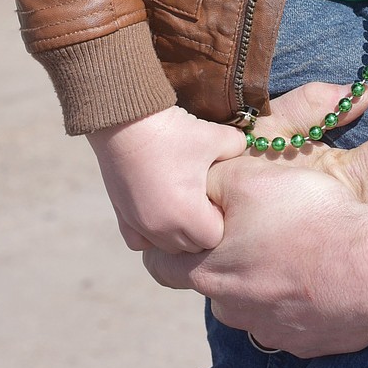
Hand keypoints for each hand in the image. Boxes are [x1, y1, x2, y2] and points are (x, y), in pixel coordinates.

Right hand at [87, 106, 245, 253]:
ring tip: (183, 201)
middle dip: (202, 227)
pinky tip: (159, 210)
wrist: (127, 121)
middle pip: (191, 247)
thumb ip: (238, 147)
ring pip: (166, 246)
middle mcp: (161, 228)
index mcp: (187, 215)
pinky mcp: (122, 216)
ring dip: (178, 231)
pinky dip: (152, 233)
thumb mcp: (216, 137)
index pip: (213, 238)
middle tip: (204, 198)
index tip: (218, 196)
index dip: (220, 218)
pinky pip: (140, 241)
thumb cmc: (175, 132)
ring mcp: (139, 224)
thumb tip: (245, 149)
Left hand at [143, 118, 367, 354]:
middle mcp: (231, 310)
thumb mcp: (249, 178)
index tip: (182, 224)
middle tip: (250, 230)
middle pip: (211, 281)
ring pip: (251, 301)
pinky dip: (299, 297)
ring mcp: (270, 332)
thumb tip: (194, 187)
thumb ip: (211, 183)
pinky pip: (292, 317)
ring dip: (263, 279)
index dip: (166, 240)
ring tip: (293, 247)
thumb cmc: (308, 215)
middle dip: (223, 257)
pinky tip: (319, 272)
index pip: (161, 263)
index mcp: (207, 272)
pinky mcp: (305, 342)